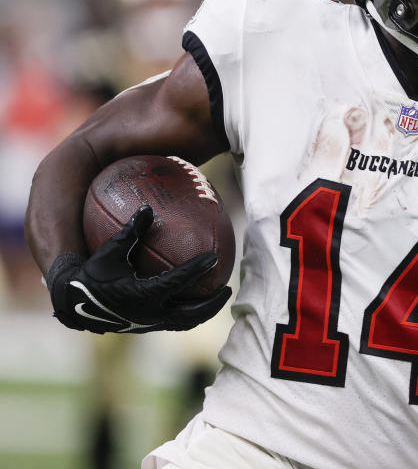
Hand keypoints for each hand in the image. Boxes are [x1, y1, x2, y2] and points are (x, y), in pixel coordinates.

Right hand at [45, 205, 231, 333]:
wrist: (73, 305)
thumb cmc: (91, 274)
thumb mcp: (109, 251)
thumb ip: (130, 231)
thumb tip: (148, 207)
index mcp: (142, 295)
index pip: (178, 282)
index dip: (197, 269)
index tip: (214, 258)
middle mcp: (149, 314)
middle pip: (191, 313)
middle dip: (212, 302)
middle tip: (227, 288)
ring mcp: (149, 324)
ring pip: (185, 322)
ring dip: (204, 311)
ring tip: (218, 298)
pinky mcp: (146, 327)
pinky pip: (174, 322)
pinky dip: (189, 313)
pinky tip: (195, 300)